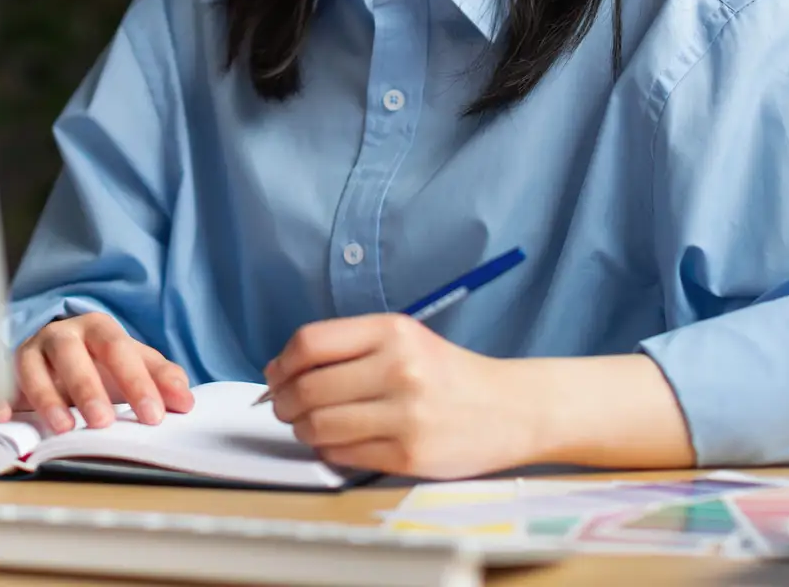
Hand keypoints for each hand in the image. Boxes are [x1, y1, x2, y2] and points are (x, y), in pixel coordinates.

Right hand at [0, 312, 195, 431]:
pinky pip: (2, 382)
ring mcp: (34, 350)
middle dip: (89, 389)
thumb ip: (162, 379)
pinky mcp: (10, 370)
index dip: (137, 383)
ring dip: (48, 398)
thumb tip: (185, 401)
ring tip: (64, 428)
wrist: (63, 349)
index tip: (154, 415)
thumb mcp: (137, 364)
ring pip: (35, 368)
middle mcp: (63, 334)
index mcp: (100, 329)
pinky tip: (3, 416)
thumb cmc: (103, 361)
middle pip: (74, 355)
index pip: (119, 351)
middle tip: (104, 422)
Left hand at [262, 313, 534, 478]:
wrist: (512, 408)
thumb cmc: (447, 374)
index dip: (281, 364)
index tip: (276, 376)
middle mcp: (398, 369)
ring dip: (302, 429)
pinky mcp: (409, 455)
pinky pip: (342, 455)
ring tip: (309, 426)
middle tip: (286, 407)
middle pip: (308, 388)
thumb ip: (347, 349)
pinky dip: (327, 450)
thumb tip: (281, 372)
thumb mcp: (403, 339)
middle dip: (284, 402)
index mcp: (392, 331)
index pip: (309, 343)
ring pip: (319, 426)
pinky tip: (338, 442)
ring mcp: (405, 415)